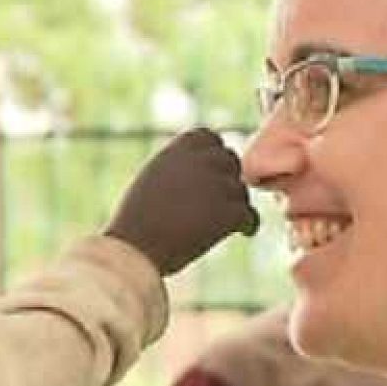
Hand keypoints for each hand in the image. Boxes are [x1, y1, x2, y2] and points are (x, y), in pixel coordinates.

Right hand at [105, 127, 258, 274]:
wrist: (136, 247)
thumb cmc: (137, 218)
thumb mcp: (154, 176)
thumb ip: (179, 164)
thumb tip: (200, 166)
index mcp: (180, 147)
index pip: (210, 138)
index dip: (214, 155)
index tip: (212, 172)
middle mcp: (202, 160)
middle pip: (230, 161)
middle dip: (227, 178)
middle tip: (220, 200)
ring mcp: (218, 185)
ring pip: (241, 190)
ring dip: (236, 203)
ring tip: (225, 221)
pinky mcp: (229, 212)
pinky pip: (250, 215)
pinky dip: (249, 224)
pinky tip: (244, 232)